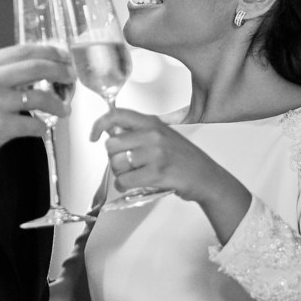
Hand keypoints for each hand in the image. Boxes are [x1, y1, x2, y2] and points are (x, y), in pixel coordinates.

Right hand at [0, 44, 75, 171]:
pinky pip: (34, 124)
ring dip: (58, 104)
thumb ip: (3, 73)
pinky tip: (41, 129)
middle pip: (36, 67)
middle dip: (61, 72)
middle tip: (71, 79)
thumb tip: (40, 69)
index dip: (50, 52)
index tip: (64, 57)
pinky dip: (42, 128)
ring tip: (64, 109)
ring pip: (40, 97)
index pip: (24, 51)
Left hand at [91, 108, 250, 240]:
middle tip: (126, 163)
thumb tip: (110, 134)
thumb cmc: (184, 158)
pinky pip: (124, 181)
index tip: (93, 135)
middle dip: (114, 158)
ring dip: (121, 174)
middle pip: (111, 145)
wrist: (206, 177)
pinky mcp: (156, 173)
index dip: (99, 124)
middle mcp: (152, 135)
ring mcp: (155, 154)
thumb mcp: (163, 136)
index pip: (117, 115)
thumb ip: (139, 132)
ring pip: (116, 164)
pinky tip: (136, 184)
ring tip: (136, 174)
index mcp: (152, 123)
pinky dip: (125, 186)